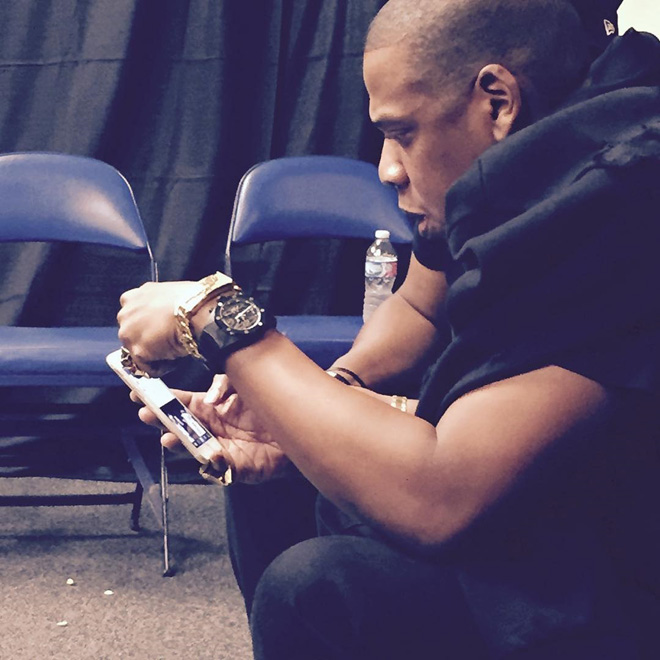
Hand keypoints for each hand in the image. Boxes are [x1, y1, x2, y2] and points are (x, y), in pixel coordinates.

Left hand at [117, 281, 199, 373]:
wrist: (197, 306)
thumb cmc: (191, 299)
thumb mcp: (168, 294)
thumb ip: (158, 306)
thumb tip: (166, 318)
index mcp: (131, 298)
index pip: (133, 318)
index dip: (149, 326)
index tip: (162, 330)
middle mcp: (125, 314)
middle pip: (133, 335)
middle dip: (149, 340)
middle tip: (169, 341)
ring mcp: (127, 333)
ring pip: (138, 352)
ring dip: (154, 354)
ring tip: (174, 350)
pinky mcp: (137, 350)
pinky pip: (148, 368)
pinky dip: (162, 367)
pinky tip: (176, 359)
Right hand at [134, 375, 291, 483]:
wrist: (299, 424)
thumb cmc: (270, 402)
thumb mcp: (244, 382)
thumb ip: (224, 384)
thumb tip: (208, 399)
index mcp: (211, 408)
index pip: (180, 403)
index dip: (160, 399)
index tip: (139, 392)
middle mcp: (211, 428)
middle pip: (180, 425)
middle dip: (161, 420)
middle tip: (146, 414)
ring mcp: (221, 448)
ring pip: (192, 448)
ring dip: (178, 443)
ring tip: (167, 436)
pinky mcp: (235, 467)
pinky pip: (218, 468)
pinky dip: (211, 463)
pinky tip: (206, 454)